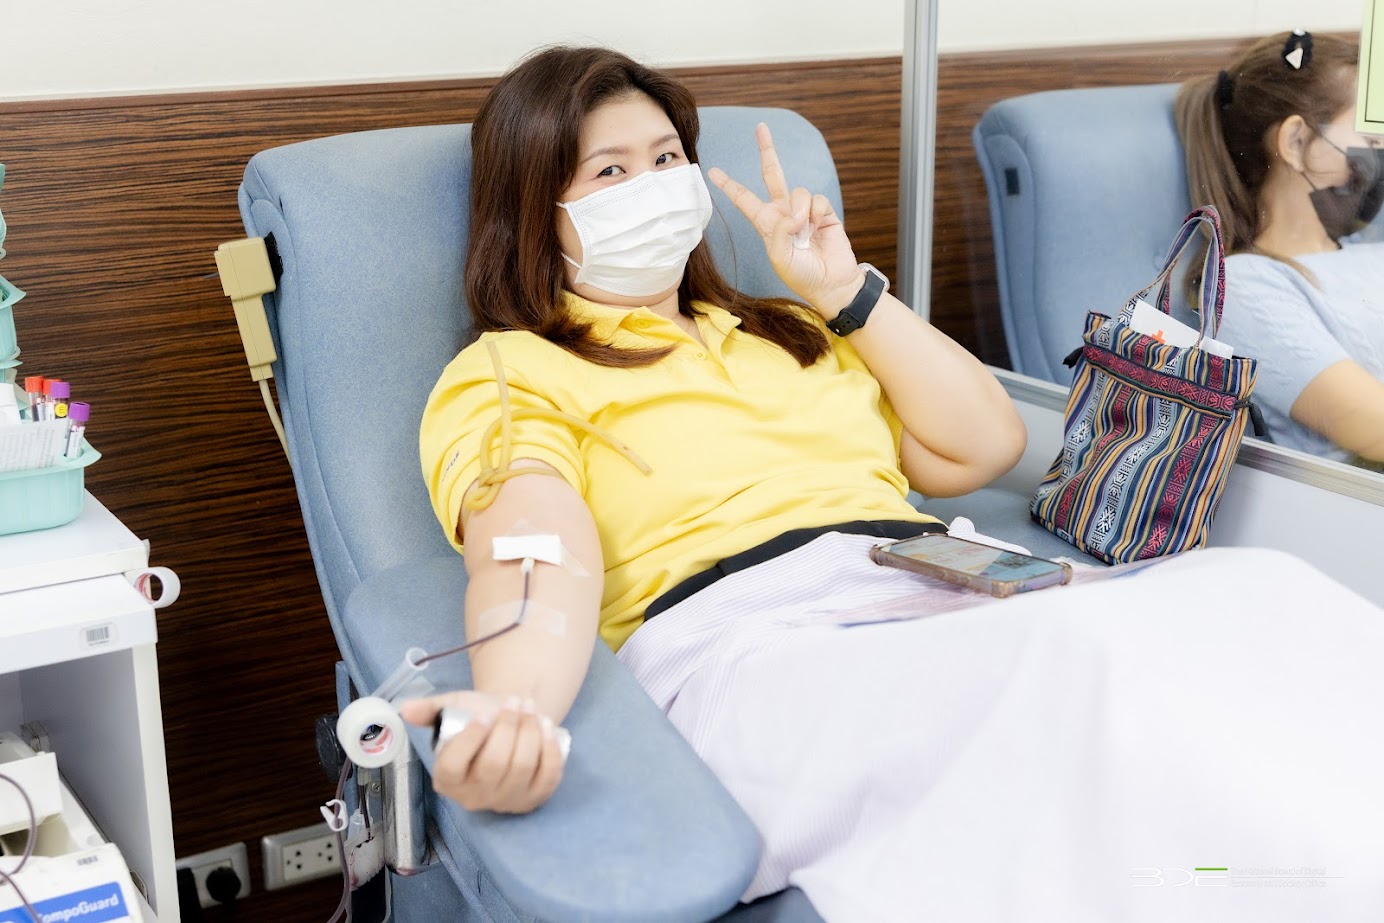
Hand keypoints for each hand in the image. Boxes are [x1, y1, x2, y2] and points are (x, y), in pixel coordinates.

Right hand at [399, 690, 564, 813]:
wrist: (510, 723)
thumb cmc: (477, 717)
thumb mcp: (451, 709)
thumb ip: (429, 708)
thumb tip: (405, 708)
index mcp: (448, 779)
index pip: (454, 766)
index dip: (470, 740)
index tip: (484, 715)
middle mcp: (474, 797)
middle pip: (493, 765)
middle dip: (507, 728)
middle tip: (515, 702)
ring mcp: (506, 801)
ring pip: (522, 768)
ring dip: (529, 733)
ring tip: (530, 708)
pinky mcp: (534, 799)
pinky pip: (547, 778)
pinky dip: (549, 750)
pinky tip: (547, 727)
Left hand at [708, 122, 865, 317]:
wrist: (832, 283)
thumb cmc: (802, 275)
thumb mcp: (780, 258)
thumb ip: (780, 233)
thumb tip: (792, 213)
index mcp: (767, 224)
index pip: (745, 200)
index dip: (730, 186)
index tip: (712, 171)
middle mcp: (783, 212)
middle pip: (773, 174)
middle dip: (767, 150)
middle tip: (760, 128)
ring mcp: (804, 210)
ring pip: (798, 192)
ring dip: (800, 210)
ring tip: (804, 231)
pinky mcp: (823, 212)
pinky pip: (816, 199)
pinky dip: (816, 212)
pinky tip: (817, 226)